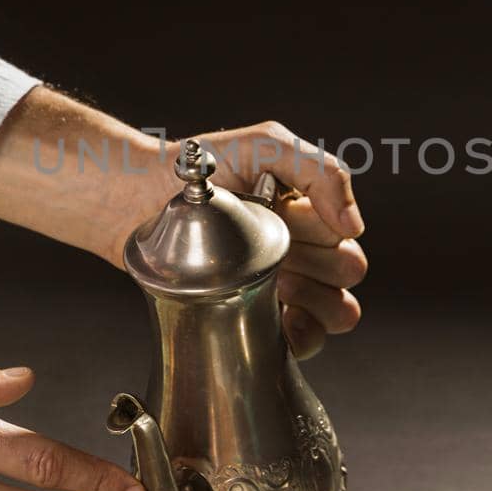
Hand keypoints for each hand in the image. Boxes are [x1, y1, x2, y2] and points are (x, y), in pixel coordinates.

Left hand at [170, 122, 367, 358]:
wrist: (136, 201)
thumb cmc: (199, 169)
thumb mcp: (266, 147)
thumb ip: (322, 171)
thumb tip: (354, 227)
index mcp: (307, 215)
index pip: (347, 238)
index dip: (324, 236)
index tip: (288, 225)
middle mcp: (301, 251)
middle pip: (348, 274)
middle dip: (320, 267)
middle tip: (279, 258)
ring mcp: (282, 287)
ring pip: (338, 312)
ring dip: (316, 302)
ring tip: (275, 286)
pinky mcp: (257, 319)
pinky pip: (305, 343)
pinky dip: (302, 337)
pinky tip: (276, 322)